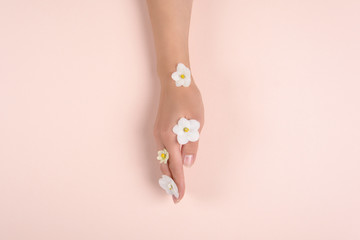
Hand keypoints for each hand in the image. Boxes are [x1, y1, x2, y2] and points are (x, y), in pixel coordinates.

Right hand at [153, 76, 203, 202]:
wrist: (174, 80)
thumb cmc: (187, 97)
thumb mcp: (195, 121)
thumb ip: (191, 143)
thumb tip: (188, 163)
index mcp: (169, 137)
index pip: (175, 166)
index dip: (178, 183)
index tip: (179, 197)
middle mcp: (160, 137)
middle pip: (164, 166)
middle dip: (171, 182)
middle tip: (176, 196)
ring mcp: (157, 133)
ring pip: (161, 159)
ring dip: (168, 173)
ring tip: (174, 186)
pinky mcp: (159, 129)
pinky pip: (162, 151)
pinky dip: (166, 162)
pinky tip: (171, 166)